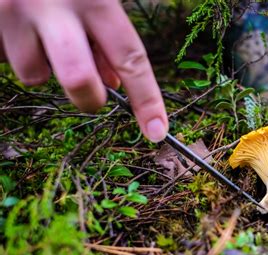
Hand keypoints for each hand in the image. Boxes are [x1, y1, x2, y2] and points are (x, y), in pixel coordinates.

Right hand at [0, 0, 167, 141]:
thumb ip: (105, 37)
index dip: (147, 99)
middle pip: (79, 81)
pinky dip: (15, 50)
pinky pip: (4, 58)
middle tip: (92, 95)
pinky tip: (16, 25)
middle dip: (88, 99)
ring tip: (38, 32)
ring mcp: (11, 11)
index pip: (131, 58)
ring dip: (41, 65)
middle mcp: (53, 5)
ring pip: (33, 74)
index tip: (156, 132)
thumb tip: (113, 85)